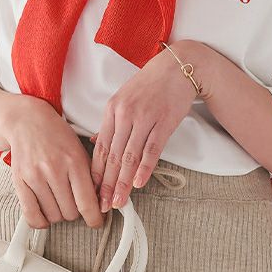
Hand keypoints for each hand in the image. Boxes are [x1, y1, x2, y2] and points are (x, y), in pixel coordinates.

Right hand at [4, 98, 105, 229]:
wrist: (28, 121)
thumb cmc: (57, 135)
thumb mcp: (80, 150)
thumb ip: (91, 175)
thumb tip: (99, 203)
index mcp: (74, 161)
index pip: (87, 202)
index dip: (94, 218)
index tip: (96, 222)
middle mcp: (54, 170)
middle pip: (70, 213)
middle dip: (76, 212)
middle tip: (75, 202)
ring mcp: (35, 177)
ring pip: (53, 216)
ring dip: (59, 214)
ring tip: (60, 201)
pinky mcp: (20, 183)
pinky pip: (31, 215)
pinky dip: (41, 221)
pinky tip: (46, 213)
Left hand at [90, 41, 207, 212]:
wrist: (178, 66)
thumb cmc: (151, 83)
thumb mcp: (124, 98)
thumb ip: (111, 122)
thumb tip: (95, 143)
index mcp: (112, 109)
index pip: (101, 148)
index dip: (97, 173)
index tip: (93, 192)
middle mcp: (125, 114)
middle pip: (114, 155)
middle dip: (107, 184)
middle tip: (104, 205)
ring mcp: (145, 117)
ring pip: (130, 156)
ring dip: (124, 182)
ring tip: (119, 201)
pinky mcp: (164, 121)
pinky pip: (152, 148)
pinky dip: (145, 167)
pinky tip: (139, 182)